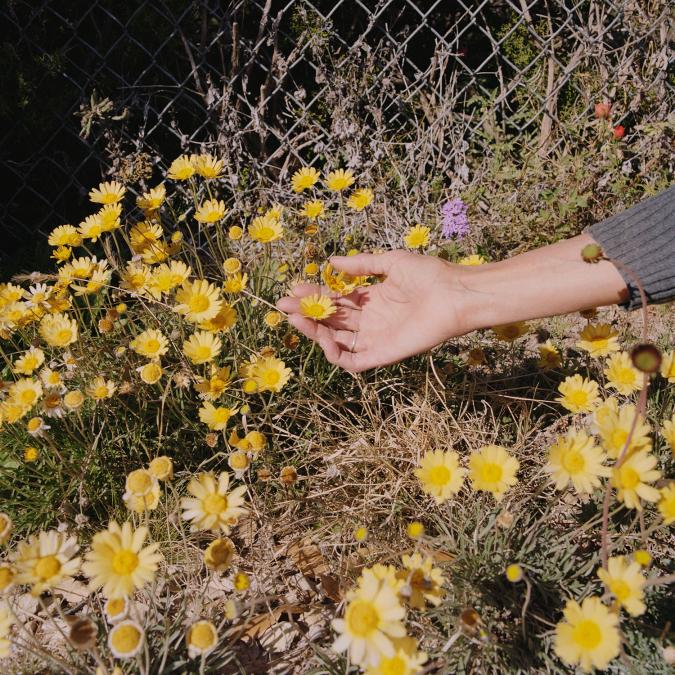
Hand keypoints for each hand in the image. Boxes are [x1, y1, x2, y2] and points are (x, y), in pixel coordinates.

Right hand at [276, 251, 472, 371]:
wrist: (455, 294)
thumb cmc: (429, 275)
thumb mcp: (390, 262)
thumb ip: (361, 264)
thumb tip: (331, 261)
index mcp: (372, 300)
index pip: (336, 300)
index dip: (315, 294)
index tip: (295, 286)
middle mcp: (371, 321)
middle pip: (331, 321)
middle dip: (307, 312)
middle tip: (284, 303)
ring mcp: (376, 339)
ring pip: (337, 342)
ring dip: (315, 332)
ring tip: (297, 318)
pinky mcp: (383, 355)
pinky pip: (354, 362)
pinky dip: (335, 354)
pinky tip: (322, 338)